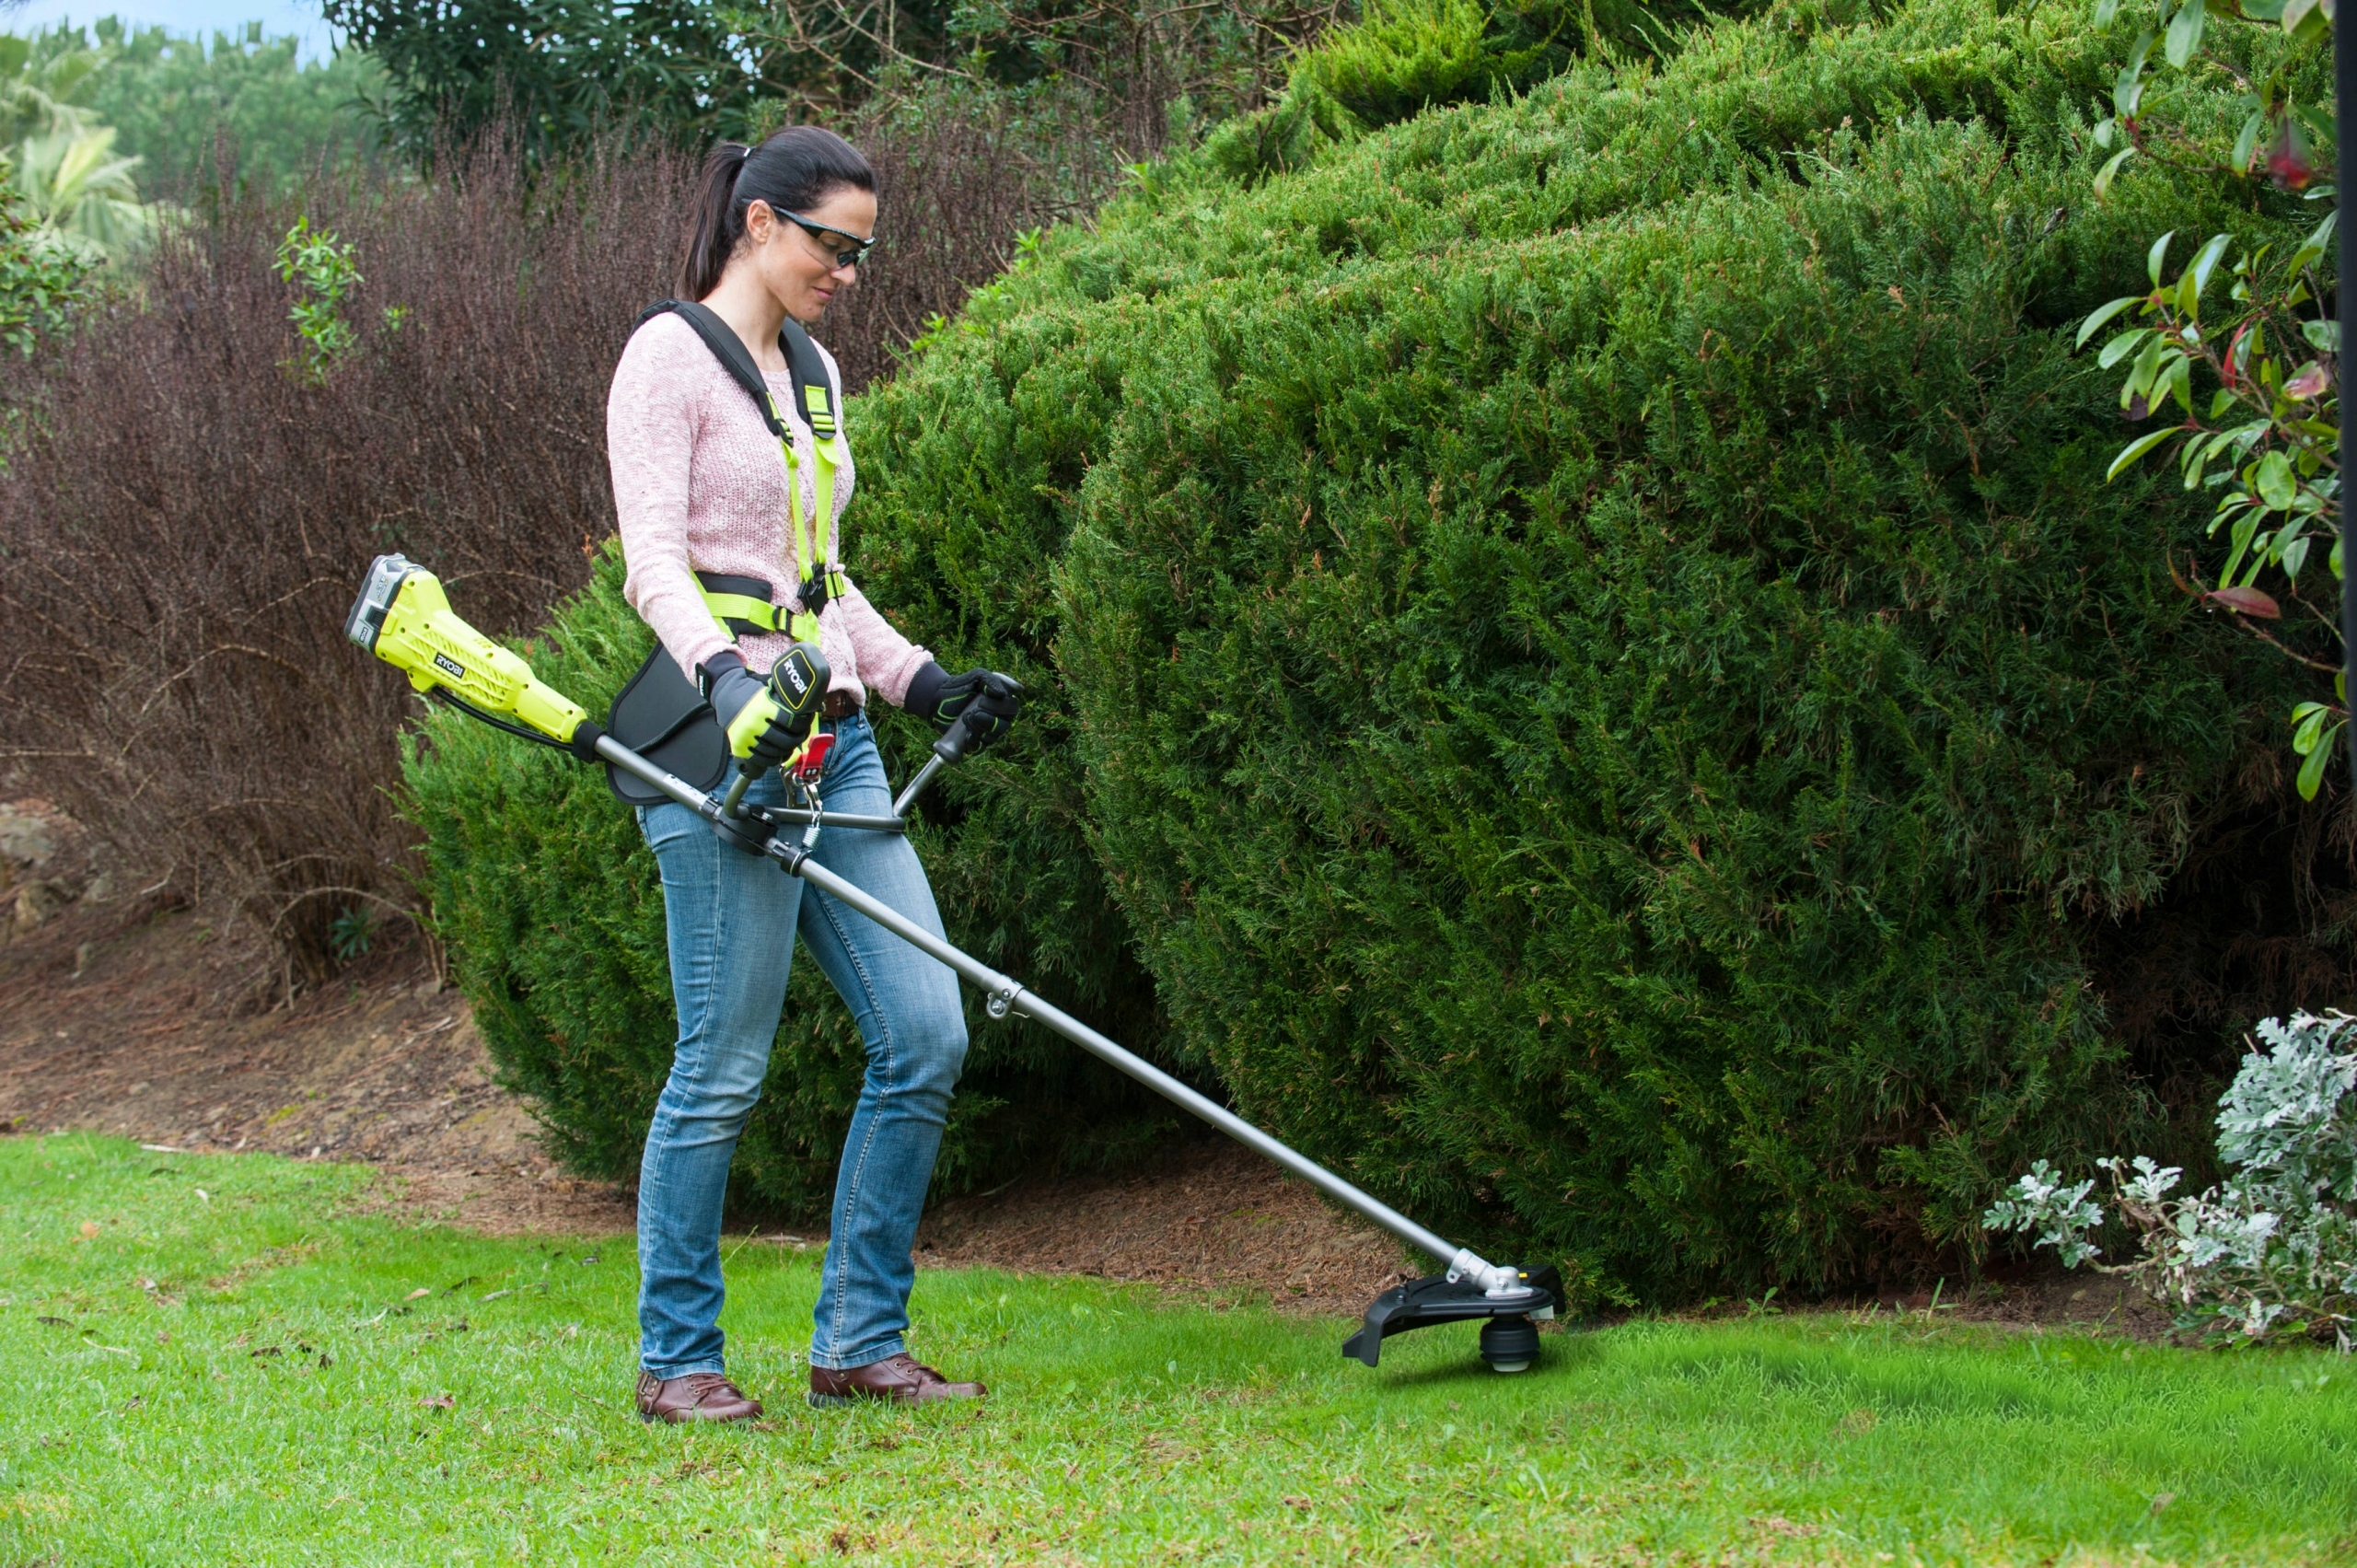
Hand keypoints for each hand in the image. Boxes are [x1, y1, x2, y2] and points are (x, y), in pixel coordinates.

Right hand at [700, 652, 799, 764]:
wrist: (724, 694)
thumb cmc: (750, 690)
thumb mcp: (769, 688)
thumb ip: (785, 698)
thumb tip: (808, 704)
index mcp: (763, 707)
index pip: (791, 722)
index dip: (804, 723)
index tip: (807, 720)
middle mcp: (753, 724)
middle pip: (785, 740)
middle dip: (798, 738)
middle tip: (802, 734)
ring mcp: (745, 738)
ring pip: (774, 753)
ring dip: (787, 750)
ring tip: (792, 744)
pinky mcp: (739, 747)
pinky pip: (761, 760)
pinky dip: (773, 760)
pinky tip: (779, 754)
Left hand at [906, 662, 1023, 751]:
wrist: (938, 698)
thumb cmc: (960, 686)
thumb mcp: (977, 676)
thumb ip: (991, 680)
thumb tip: (1003, 694)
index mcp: (1003, 703)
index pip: (1012, 708)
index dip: (1000, 707)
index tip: (982, 700)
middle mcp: (998, 719)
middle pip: (1004, 726)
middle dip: (988, 720)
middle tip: (972, 711)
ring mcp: (987, 733)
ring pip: (992, 737)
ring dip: (978, 729)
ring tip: (964, 718)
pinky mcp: (974, 742)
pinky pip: (980, 748)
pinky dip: (973, 742)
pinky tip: (966, 735)